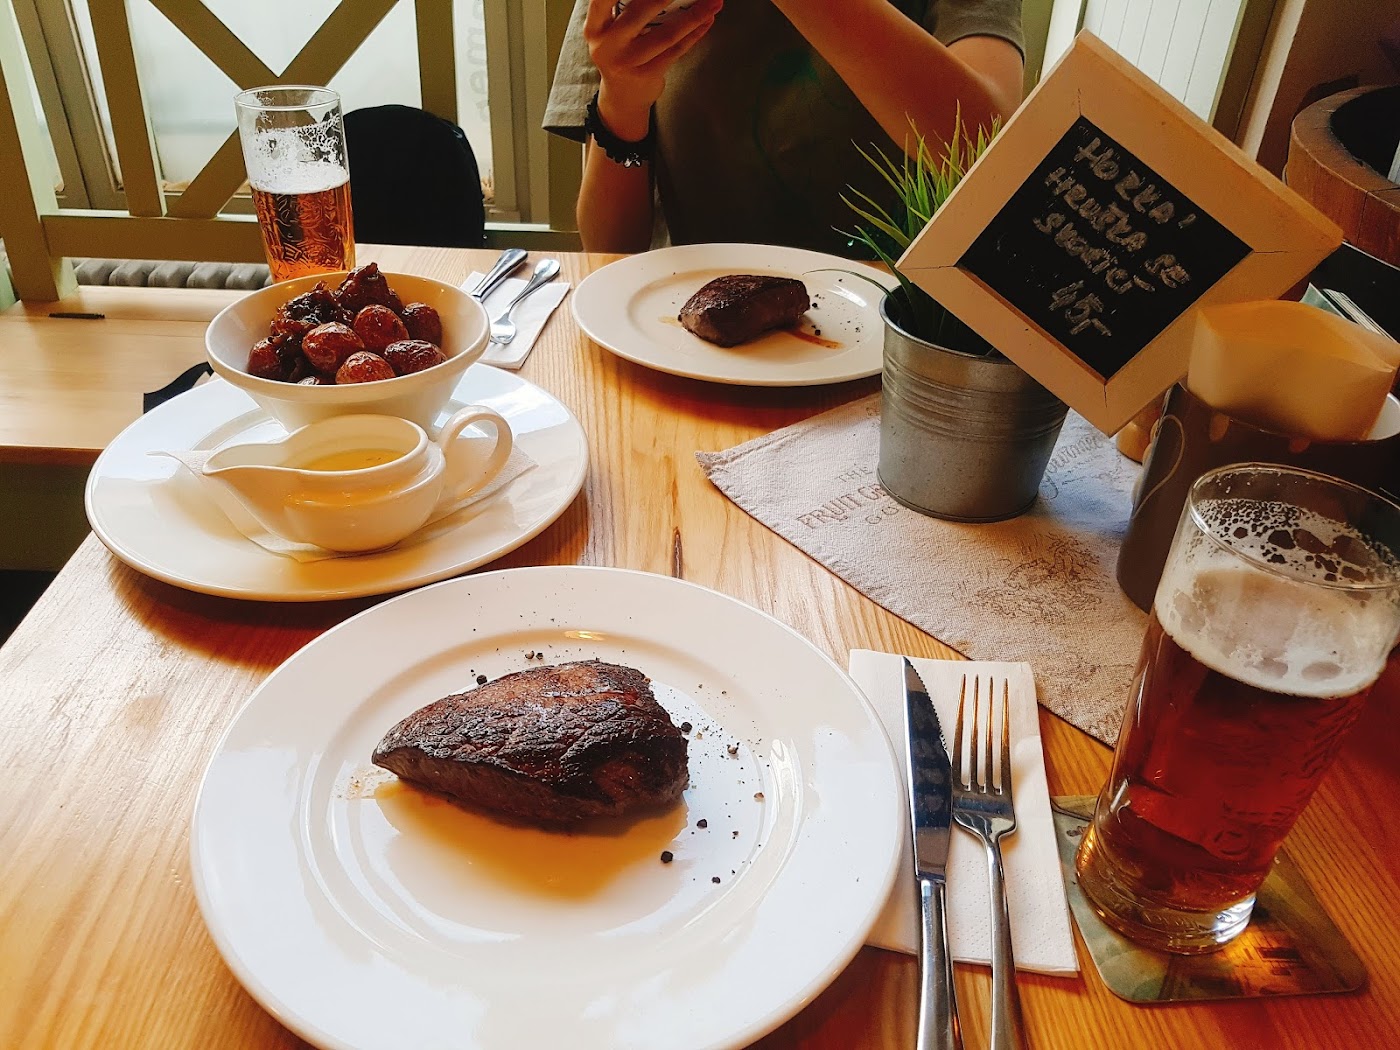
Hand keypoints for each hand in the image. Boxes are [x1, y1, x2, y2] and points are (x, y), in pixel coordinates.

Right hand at [584, 0, 720, 139]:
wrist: (622, 98)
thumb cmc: (619, 52)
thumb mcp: (609, 31)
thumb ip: (624, 9)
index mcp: (594, 28)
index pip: (602, 0)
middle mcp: (607, 45)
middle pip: (638, 12)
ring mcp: (629, 62)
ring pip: (665, 34)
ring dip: (694, 15)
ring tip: (713, 1)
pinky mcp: (648, 75)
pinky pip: (676, 50)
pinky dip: (695, 32)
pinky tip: (707, 19)